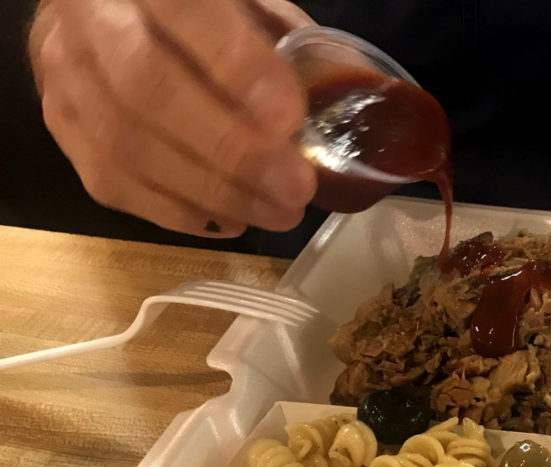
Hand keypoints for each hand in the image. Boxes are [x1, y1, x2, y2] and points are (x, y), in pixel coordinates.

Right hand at [28, 0, 317, 237]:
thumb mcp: (241, 3)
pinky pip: (112, 184)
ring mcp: (66, 79)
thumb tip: (347, 90)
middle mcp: (91, 21)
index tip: (288, 116)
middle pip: (147, 89)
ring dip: (213, 192)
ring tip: (279, 214)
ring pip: (126, 146)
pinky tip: (232, 220)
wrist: (100, 11)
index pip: (184, 12)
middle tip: (295, 189)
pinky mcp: (61, 130)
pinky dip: (178, 212)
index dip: (235, 66)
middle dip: (230, 150)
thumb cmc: (191, 11)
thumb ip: (282, 39)